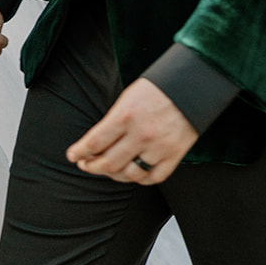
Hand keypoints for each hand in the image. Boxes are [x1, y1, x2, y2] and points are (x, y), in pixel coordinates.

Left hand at [66, 77, 197, 184]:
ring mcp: (158, 147)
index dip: (80, 152)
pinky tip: (133, 173)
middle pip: (108, 163)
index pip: (94, 142)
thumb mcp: (128, 97)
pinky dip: (141, 179)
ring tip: (109, 169)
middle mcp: (140, 135)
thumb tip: (97, 143)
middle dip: (92, 167)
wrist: (192, 85)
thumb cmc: (157, 88)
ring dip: (115, 175)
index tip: (73, 156)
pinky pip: (153, 178)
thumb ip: (113, 121)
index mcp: (125, 116)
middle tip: (86, 165)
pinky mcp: (174, 155)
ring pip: (130, 175)